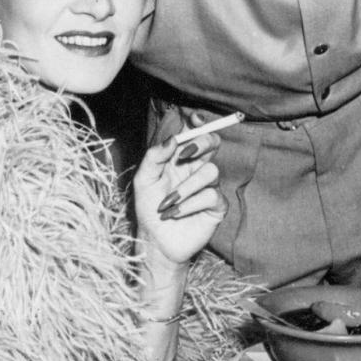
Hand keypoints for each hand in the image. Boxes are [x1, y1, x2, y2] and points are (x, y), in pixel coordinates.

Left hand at [132, 125, 225, 276]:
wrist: (156, 241)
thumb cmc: (149, 209)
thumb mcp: (144, 180)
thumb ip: (155, 157)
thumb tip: (172, 138)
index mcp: (179, 159)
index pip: (193, 134)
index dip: (197, 124)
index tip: (194, 119)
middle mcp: (196, 169)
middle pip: (212, 144)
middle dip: (201, 144)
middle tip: (184, 154)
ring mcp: (208, 187)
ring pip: (211, 171)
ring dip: (186, 187)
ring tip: (168, 202)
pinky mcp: (216, 206)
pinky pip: (210, 196)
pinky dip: (189, 204)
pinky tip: (175, 214)